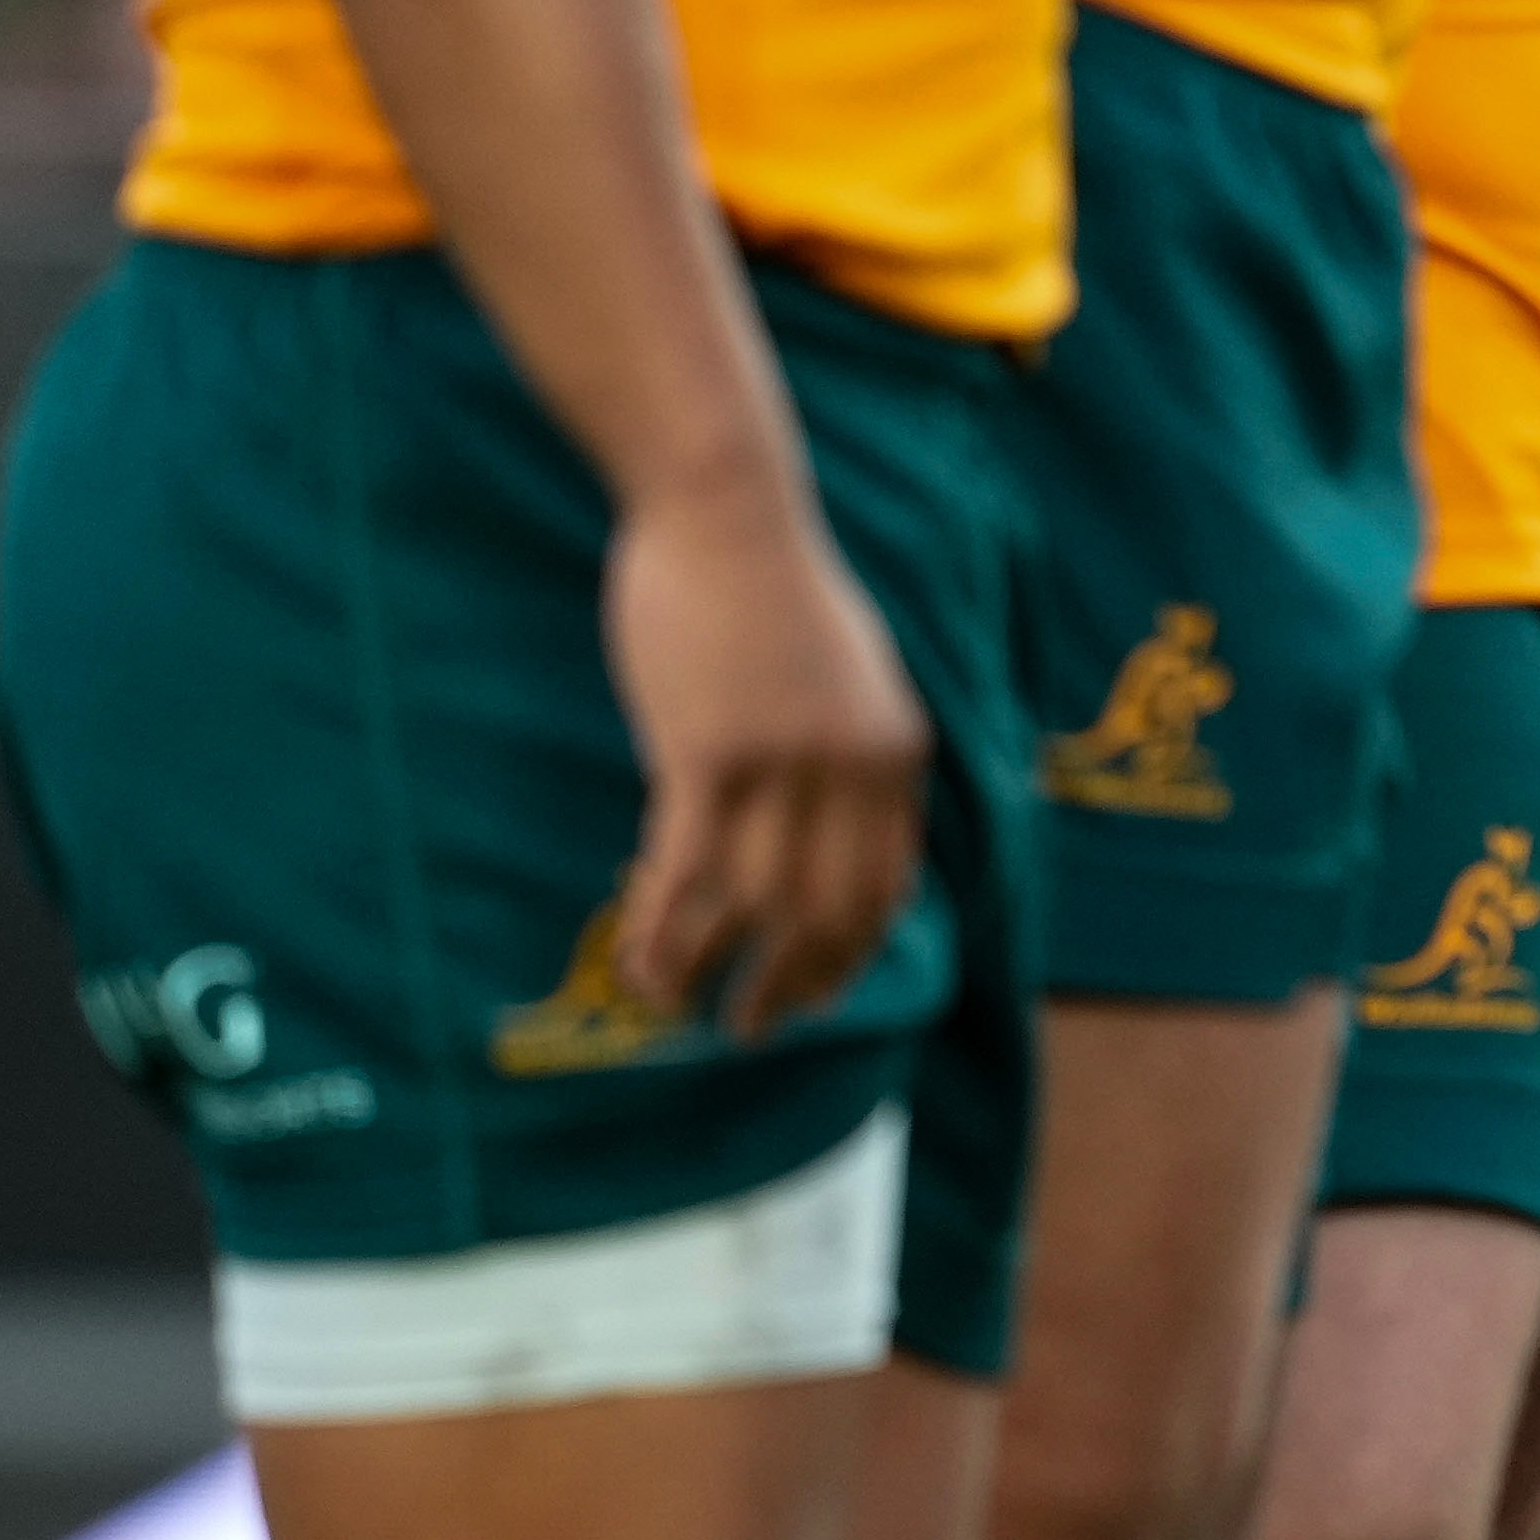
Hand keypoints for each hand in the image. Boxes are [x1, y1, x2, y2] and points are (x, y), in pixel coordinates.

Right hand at [599, 470, 926, 1045]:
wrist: (727, 511)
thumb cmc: (775, 591)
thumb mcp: (851, 677)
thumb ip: (853, 756)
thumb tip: (829, 840)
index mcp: (898, 752)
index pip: (883, 889)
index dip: (846, 957)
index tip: (814, 997)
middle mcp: (853, 767)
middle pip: (823, 915)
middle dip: (787, 985)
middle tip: (750, 1029)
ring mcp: (782, 762)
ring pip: (748, 906)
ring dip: (711, 970)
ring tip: (678, 1007)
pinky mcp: (706, 752)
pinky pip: (684, 871)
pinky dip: (661, 931)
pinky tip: (640, 969)